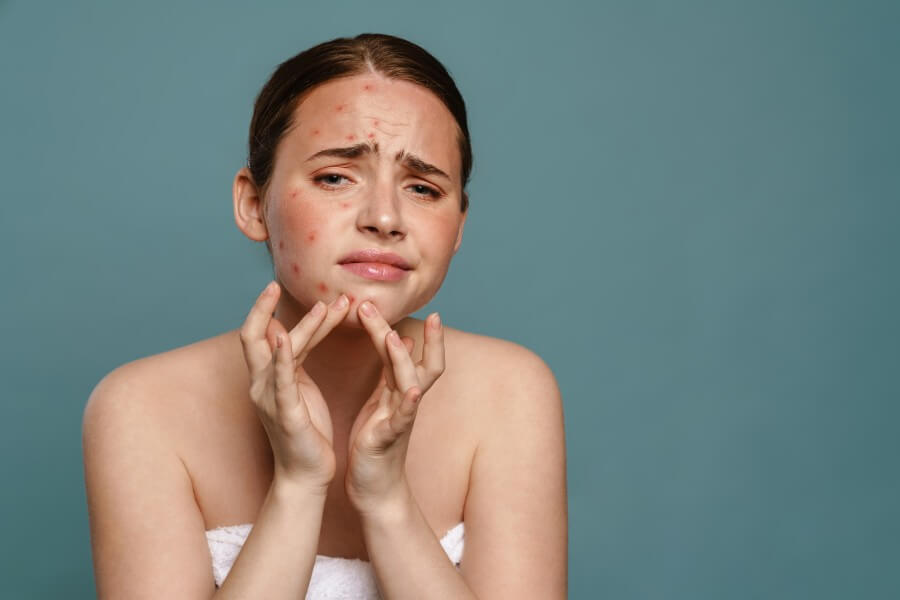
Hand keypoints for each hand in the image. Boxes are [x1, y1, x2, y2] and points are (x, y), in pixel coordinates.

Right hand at [239, 281, 350, 492]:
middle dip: (262, 308)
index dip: (265, 309)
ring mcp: (270, 398)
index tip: (275, 285)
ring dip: (302, 326)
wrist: (306, 473)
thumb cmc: (305, 430)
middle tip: (275, 283)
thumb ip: (292, 360)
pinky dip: (281, 358)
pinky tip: (284, 339)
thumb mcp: (297, 388)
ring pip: (277, 352)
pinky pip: (281, 381)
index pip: (260, 334)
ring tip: (325, 306)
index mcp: (268, 377)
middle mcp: (261, 384)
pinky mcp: (284, 413)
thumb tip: (283, 332)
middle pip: (251, 337)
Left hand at [344, 302, 444, 514]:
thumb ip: (390, 371)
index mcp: (397, 389)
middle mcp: (405, 400)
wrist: (374, 487)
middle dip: (414, 334)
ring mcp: (401, 418)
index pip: (404, 350)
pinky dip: (409, 404)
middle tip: (386, 307)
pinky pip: (403, 418)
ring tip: (396, 337)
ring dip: (404, 359)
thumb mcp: (383, 400)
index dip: (400, 325)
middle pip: (420, 361)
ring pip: (411, 383)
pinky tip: (412, 391)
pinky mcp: (389, 438)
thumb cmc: (375, 442)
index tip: (396, 301)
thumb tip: (403, 339)